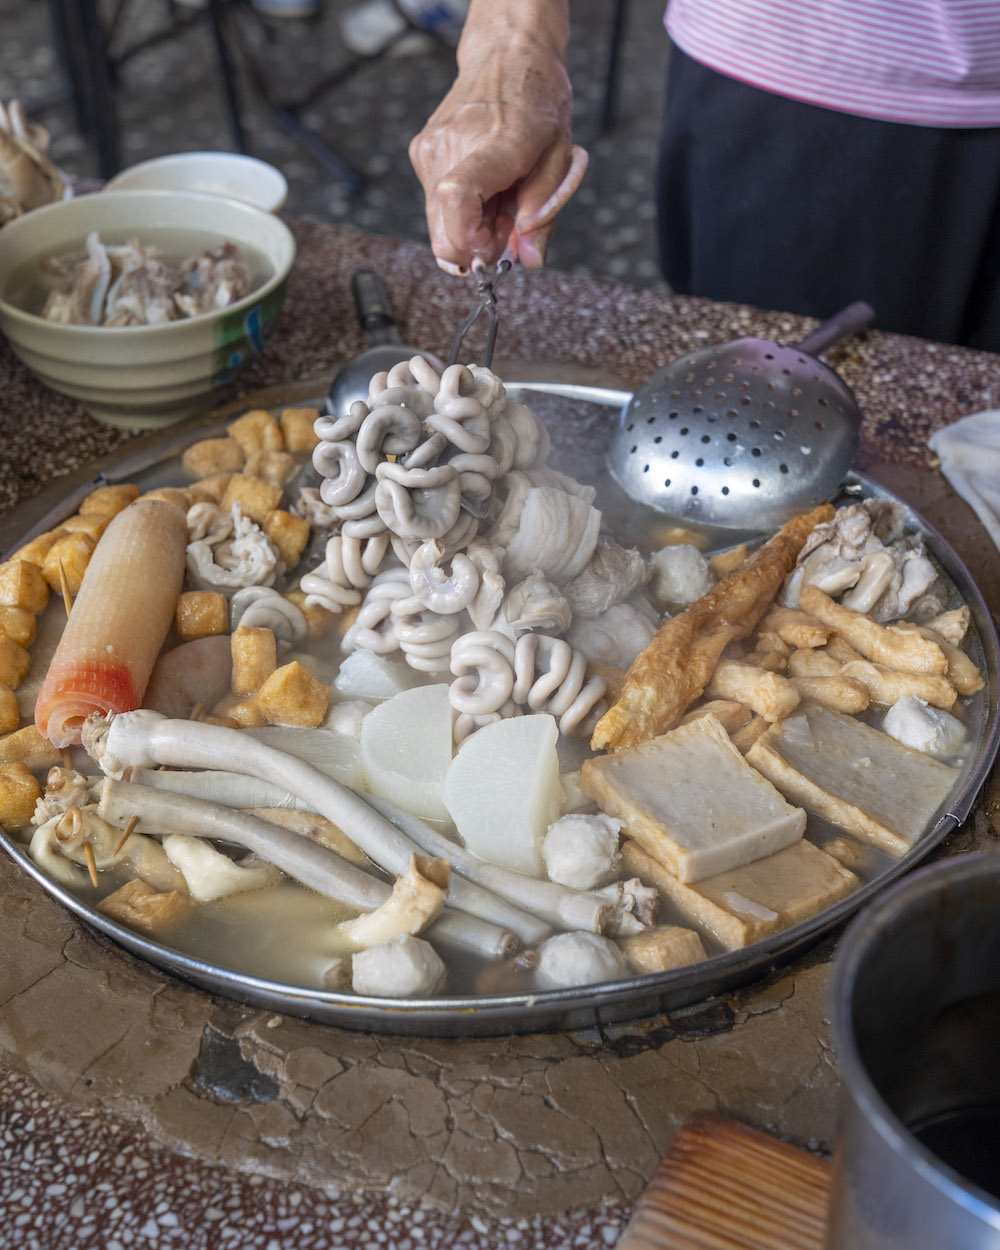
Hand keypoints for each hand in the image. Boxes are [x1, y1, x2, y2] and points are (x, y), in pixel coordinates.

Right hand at [409, 9, 585, 271]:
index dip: (474, 240)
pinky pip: (436, 207)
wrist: (506, 54)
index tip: (497, 243)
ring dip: (471, 228)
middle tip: (508, 223)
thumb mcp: (558, 158)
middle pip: (444, 235)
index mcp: (495, 143)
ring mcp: (430, 149)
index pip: (457, 201)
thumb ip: (544, 213)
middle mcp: (451, 145)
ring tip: (500, 198)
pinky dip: (462, 211)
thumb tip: (529, 260)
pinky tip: (485, 187)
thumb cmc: (537, 100)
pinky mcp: (421, 153)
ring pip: (439, 227)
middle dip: (479, 246)